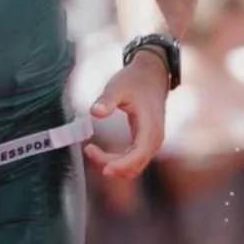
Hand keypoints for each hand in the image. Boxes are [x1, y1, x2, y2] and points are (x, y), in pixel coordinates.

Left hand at [84, 50, 168, 178]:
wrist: (152, 75)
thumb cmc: (135, 80)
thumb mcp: (118, 86)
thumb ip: (106, 99)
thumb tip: (95, 112)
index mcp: (150, 126)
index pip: (139, 155)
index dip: (122, 165)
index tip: (103, 169)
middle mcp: (155, 139)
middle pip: (135, 165)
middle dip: (111, 166)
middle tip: (88, 150)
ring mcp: (151, 142)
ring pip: (133, 166)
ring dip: (112, 165)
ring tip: (90, 150)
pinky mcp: (145, 142)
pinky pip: (132, 160)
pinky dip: (116, 161)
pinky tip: (98, 152)